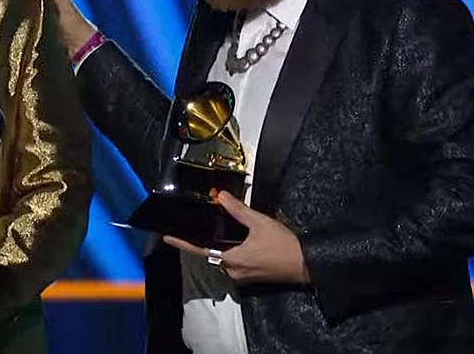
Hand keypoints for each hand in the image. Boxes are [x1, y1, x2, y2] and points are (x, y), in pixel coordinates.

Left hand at [163, 191, 309, 284]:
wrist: (307, 266)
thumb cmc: (283, 245)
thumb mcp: (260, 223)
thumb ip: (238, 210)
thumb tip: (220, 196)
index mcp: (231, 259)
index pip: (200, 250)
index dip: (182, 242)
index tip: (166, 236)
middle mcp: (233, 271)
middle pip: (214, 253)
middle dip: (209, 240)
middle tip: (205, 224)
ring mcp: (243, 277)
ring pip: (226, 257)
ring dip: (224, 245)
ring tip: (228, 230)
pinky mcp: (252, 277)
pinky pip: (236, 263)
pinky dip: (235, 251)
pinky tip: (243, 240)